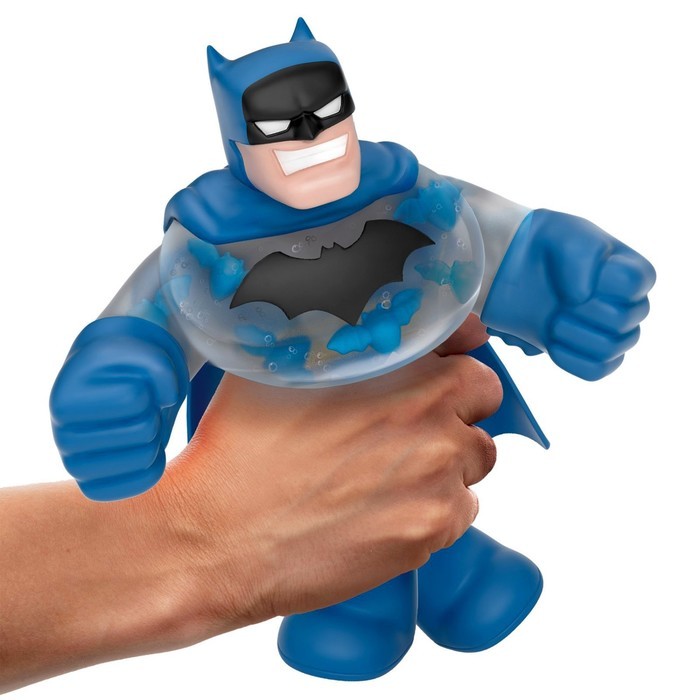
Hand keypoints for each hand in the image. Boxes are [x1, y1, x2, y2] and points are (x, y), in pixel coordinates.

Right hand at [50, 316, 188, 500]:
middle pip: (143, 429)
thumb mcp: (139, 352)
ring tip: (141, 424)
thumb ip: (158, 367)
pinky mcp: (94, 484)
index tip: (135, 386)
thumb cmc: (126, 368)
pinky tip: (147, 450)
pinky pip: (139, 484)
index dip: (147, 390)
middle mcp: (63, 436)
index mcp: (67, 400)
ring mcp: (76, 464)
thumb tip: (168, 399)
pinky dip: (154, 466)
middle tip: (142, 408)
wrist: (110, 385)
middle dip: (154, 413)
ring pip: (145, 457)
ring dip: (155, 438)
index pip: (133, 398)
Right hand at [159, 315, 499, 628]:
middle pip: (482, 405)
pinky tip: (385, 510)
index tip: (447, 371)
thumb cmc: (241, 448)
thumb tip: (364, 325)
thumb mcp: (280, 363)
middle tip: (411, 427)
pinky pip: (461, 511)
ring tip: (390, 474)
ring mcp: (436, 479)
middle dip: (455, 410)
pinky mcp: (429, 532)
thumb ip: (337, 336)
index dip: (458, 361)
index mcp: (400, 370)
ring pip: (474, 461)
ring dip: (447, 462)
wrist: (217, 534)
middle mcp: (429, 420)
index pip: (472, 352)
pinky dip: (435, 509)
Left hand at [483, 209, 655, 379]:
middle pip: (625, 319)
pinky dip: (572, 359)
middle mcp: (628, 304)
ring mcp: (608, 331)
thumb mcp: (566, 234)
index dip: (600, 279)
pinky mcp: (587, 352)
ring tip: (553, 321)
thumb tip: (581, 298)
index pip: (635, 282)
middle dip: (585, 310)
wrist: (513, 267)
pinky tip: (552, 343)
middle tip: (559, 300)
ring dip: (576, 335)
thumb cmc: (546, 244)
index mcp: (631, 271)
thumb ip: (583, 257)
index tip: (574, 269)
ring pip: (613, 348)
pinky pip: (596, 370)